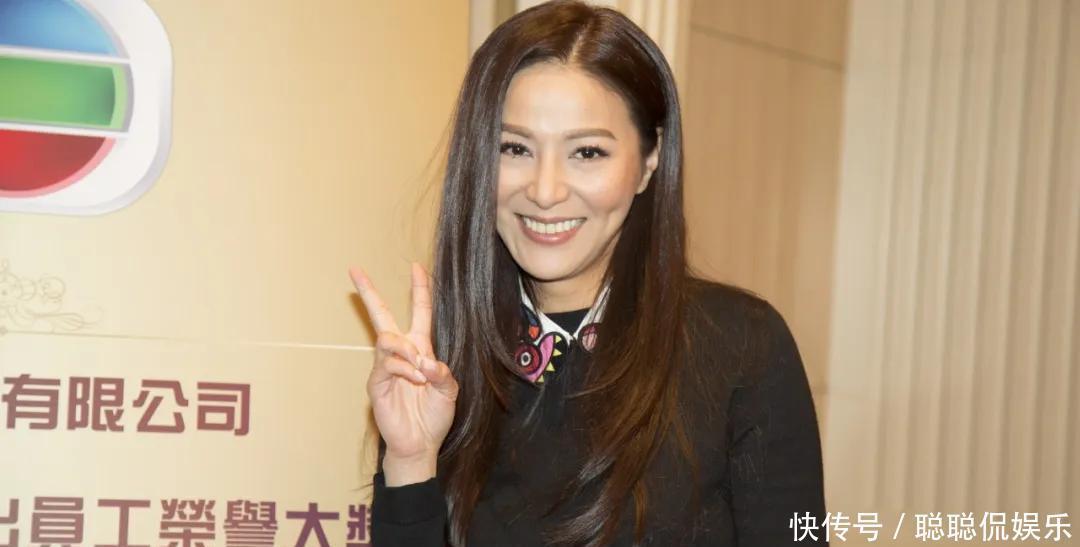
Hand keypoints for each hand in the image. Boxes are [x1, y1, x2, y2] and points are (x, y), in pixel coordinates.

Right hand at [349, 262, 457, 484]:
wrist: (420, 443)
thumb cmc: (433, 416)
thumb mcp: (449, 390)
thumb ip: (442, 372)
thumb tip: (425, 360)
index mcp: (420, 349)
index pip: (419, 313)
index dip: (420, 290)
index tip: (417, 267)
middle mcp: (401, 353)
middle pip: (382, 315)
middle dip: (369, 292)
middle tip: (354, 269)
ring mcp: (385, 367)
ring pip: (388, 339)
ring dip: (407, 351)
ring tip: (421, 371)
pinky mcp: (376, 383)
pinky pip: (387, 364)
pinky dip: (405, 370)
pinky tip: (416, 380)